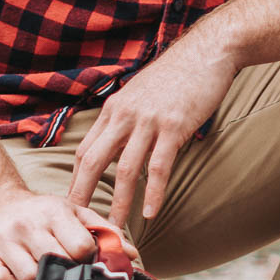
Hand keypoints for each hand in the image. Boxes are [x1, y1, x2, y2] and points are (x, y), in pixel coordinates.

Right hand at [0, 189, 133, 279]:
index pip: (80, 247)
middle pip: (56, 265)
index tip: (83, 260)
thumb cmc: (42, 213)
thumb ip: (105, 232)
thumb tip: (132, 256)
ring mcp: (2, 240)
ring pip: (29, 279)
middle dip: (65, 273)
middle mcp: (26, 224)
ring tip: (42, 275)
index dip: (87, 259)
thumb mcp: (74, 213)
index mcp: (53, 212)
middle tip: (64, 273)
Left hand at [68, 31, 237, 226]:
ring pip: (126, 169)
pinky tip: (150, 212)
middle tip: (79, 223)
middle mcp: (124, 115)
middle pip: (94, 161)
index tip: (73, 203)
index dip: (76, 179)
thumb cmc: (176, 75)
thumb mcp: (139, 92)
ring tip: (115, 227)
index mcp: (113, 109)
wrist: (206, 52)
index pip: (85, 149)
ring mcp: (148, 120)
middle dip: (83, 194)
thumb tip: (119, 143)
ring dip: (119, 202)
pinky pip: (159, 166)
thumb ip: (126, 116)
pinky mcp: (173, 126)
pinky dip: (153, 193)